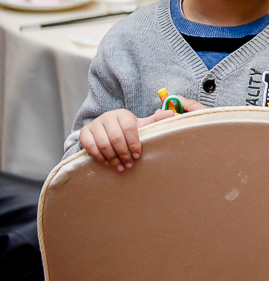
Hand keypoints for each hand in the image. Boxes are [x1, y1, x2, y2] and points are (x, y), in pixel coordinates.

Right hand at [79, 98, 204, 170]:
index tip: (137, 155)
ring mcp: (94, 125)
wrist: (104, 129)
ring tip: (120, 167)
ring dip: (112, 158)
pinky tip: (107, 163)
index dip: (134, 143)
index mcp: (123, 114)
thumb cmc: (125, 128)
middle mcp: (107, 117)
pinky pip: (90, 147)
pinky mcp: (84, 133)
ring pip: (103, 144)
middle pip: (116, 138)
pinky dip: (99, 157)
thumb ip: (154, 121)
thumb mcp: (140, 125)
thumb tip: (172, 113)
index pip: (129, 128)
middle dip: (124, 153)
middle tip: (129, 164)